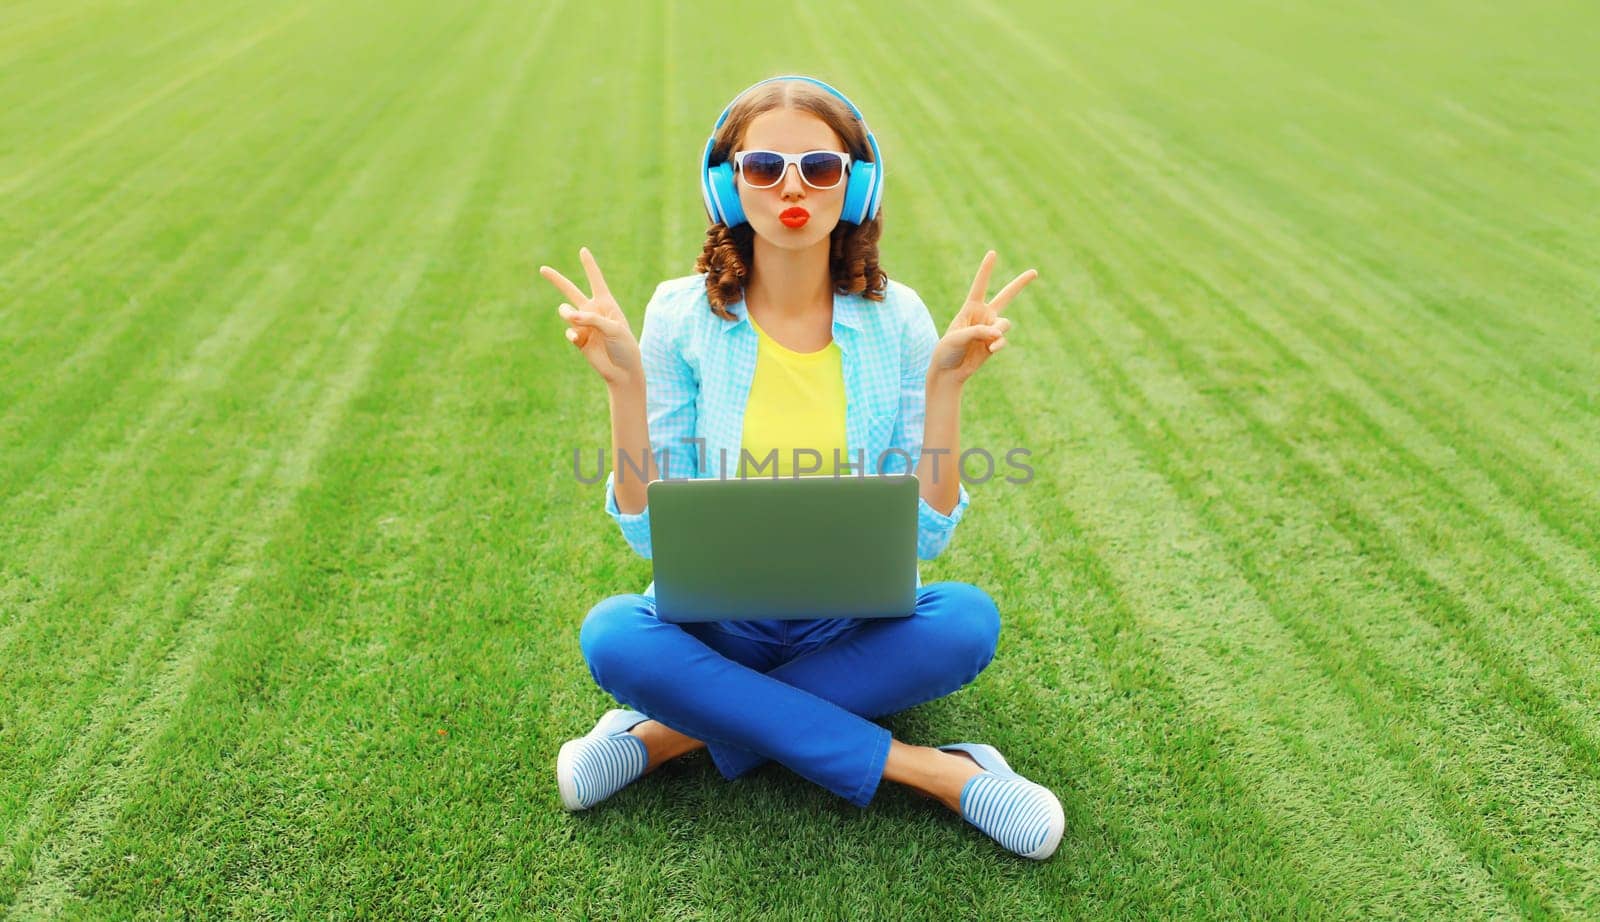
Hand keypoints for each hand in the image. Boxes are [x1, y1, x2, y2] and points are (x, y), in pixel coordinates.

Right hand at [539, 247, 641, 387]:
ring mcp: (584, 325)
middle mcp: (593, 311)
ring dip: (567, 313)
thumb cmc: (625, 347)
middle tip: (542, 269)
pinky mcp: (578, 340)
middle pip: (571, 291)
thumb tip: (568, 315)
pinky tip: (578, 340)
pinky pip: (569, 332)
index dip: (589, 265)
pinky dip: (572, 334)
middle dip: (556, 280)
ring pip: (566, 311)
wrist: (623, 371)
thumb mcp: (613, 329)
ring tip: (573, 318)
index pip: (596, 280)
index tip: (583, 250)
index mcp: (606, 303)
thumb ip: (591, 319)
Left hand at [930, 250, 1035, 385]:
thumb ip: (977, 332)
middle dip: (1020, 284)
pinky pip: (1003, 340)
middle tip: (1035, 272)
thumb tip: (998, 333)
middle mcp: (983, 315)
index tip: (993, 253)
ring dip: (997, 331)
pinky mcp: (995, 343)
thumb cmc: (947, 350)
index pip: (980, 286)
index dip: (986, 270)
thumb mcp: (957, 337)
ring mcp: (991, 329)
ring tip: (987, 341)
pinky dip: (998, 344)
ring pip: (1004, 323)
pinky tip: (991, 350)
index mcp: (970, 308)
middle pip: (1006, 296)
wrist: (949, 371)